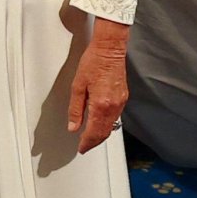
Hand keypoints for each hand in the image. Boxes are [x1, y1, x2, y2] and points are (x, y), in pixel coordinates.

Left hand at [67, 21, 129, 152]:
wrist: (110, 49)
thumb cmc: (93, 62)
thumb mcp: (77, 86)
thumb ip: (75, 109)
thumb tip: (73, 126)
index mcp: (100, 104)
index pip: (94, 132)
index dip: (86, 143)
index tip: (81, 148)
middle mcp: (113, 106)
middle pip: (104, 132)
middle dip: (94, 142)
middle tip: (84, 146)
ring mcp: (120, 102)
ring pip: (111, 126)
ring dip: (100, 134)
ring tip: (90, 138)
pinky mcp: (123, 97)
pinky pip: (115, 117)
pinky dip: (107, 125)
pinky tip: (100, 124)